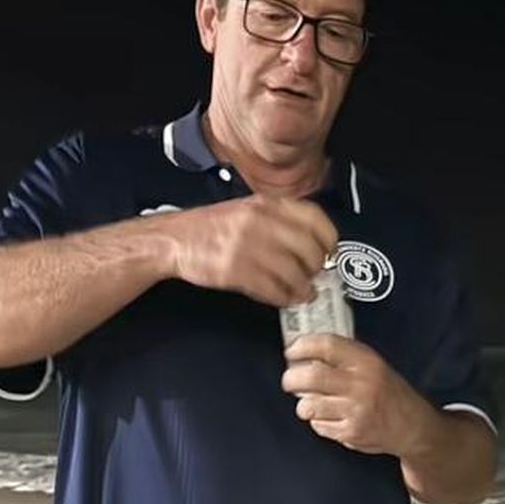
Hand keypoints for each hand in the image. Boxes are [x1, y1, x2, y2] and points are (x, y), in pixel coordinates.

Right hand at [170, 196, 336, 306]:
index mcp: (267, 204)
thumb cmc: (212, 227)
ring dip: (303, 288)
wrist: (175, 239)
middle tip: (315, 276)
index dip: (329, 240)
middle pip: (309, 250)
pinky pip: (273, 289)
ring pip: (294, 273)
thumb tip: (312, 242)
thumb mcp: (249, 209)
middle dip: (317, 268)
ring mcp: (248, 246)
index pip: (316, 218)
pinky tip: (285, 299)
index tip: (329, 252)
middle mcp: (261, 221)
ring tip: (303, 293)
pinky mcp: (236, 271)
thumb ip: (280, 220)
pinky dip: (284, 298)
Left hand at [282, 334, 432, 455]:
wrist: (413, 426)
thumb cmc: (389, 393)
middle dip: (291, 379)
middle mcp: (361, 384)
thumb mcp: (374, 364)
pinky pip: (319, 426)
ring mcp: (356, 410)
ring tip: (311, 403)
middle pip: (311, 376)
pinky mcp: (351, 432)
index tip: (292, 350)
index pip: (326, 345)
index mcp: (366, 361)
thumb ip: (344, 356)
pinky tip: (330, 418)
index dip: (302, 346)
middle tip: (290, 380)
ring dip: (304, 404)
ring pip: (309, 405)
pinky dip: (318, 422)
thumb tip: (307, 350)